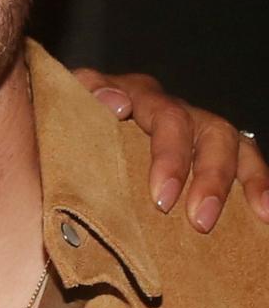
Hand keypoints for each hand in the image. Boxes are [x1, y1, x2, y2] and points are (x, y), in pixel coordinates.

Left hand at [74, 68, 268, 231]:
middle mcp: (158, 104)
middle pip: (174, 117)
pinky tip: (263, 212)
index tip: (118, 109)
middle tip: (162, 201)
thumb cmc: (73, 139)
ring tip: (203, 219)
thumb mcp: (59, 122)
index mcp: (115, 93)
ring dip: (216, 177)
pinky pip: (247, 159)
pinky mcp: (219, 150)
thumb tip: (110, 101)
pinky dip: (259, 183)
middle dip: (173, 158)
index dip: (117, 95)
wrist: (92, 150)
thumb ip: (70, 107)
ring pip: (218, 134)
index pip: (117, 87)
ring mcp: (193, 124)